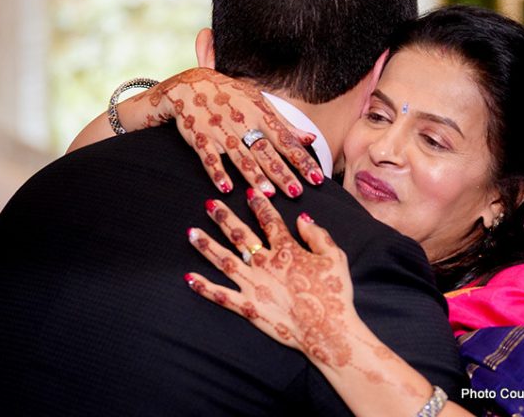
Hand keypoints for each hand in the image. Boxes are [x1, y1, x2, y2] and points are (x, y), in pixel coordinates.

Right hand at [134, 68, 323, 196]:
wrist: (191, 84)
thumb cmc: (231, 96)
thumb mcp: (260, 103)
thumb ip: (285, 125)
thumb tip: (310, 139)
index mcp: (261, 114)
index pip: (286, 140)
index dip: (302, 159)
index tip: (317, 177)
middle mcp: (243, 122)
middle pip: (265, 151)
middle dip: (282, 173)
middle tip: (296, 192)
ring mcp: (221, 130)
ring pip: (240, 156)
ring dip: (254, 176)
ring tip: (268, 195)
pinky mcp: (200, 137)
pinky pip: (209, 157)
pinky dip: (217, 172)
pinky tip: (226, 188)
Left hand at [185, 189, 357, 367]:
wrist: (326, 330)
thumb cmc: (335, 295)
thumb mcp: (335, 258)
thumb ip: (318, 235)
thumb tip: (302, 218)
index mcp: (287, 250)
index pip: (269, 221)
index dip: (259, 205)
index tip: (249, 192)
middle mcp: (265, 264)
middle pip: (240, 235)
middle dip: (224, 218)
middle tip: (210, 204)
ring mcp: (254, 285)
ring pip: (224, 260)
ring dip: (207, 245)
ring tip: (191, 233)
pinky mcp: (248, 307)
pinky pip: (222, 296)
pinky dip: (204, 287)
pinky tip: (188, 277)